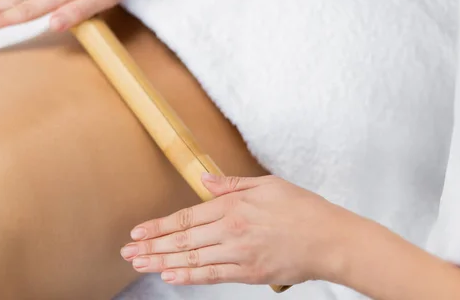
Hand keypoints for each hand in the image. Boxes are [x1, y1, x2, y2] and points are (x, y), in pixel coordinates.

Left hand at [120, 173, 357, 286]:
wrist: (331, 239)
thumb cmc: (302, 208)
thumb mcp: (267, 184)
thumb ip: (232, 184)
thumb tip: (204, 182)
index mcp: (233, 206)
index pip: (186, 217)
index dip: (158, 226)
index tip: (137, 232)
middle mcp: (231, 230)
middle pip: (183, 240)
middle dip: (152, 246)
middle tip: (128, 253)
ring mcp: (239, 254)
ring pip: (192, 260)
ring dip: (163, 263)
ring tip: (141, 265)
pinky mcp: (249, 273)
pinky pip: (213, 276)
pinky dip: (189, 276)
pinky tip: (171, 276)